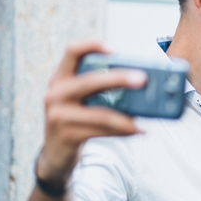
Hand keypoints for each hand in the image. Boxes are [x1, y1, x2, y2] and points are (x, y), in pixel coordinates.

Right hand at [37, 41, 146, 184]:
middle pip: (90, 81)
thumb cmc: (77, 121)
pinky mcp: (67, 135)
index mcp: (60, 79)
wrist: (56, 154)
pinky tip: (137, 130)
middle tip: (143, 80)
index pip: (72, 52)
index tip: (114, 49)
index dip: (92, 46)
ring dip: (126, 117)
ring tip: (145, 119)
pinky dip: (123, 130)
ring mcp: (58, 116)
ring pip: (100, 113)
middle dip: (118, 79)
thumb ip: (101, 90)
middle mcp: (55, 94)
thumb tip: (143, 87)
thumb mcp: (81, 101)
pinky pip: (102, 131)